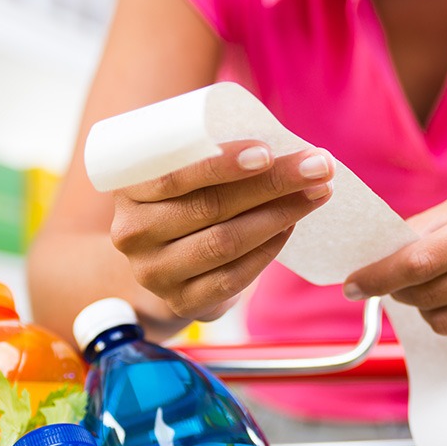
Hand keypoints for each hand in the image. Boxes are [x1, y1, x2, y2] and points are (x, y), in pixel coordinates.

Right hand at [110, 141, 333, 319]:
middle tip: (318, 166)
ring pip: (226, 242)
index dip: (221, 165)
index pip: (174, 176)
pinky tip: (291, 226)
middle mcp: (133, 234)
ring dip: (280, 215)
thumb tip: (284, 143)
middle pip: (210, 207)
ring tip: (317, 192)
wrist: (163, 264)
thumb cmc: (184, 202)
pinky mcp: (183, 302)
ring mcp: (155, 273)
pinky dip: (269, 249)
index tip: (269, 151)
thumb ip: (210, 156)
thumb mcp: (181, 174)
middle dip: (272, 184)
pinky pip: (234, 277)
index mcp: (127, 190)